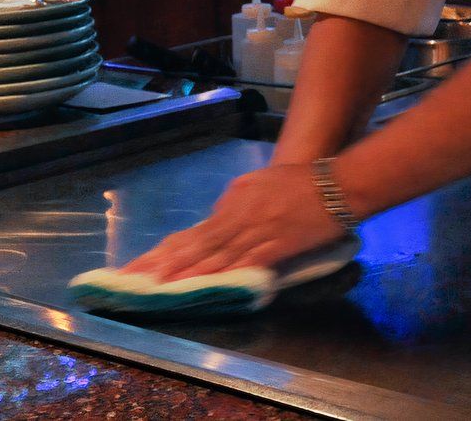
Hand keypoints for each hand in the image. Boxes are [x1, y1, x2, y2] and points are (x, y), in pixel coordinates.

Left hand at [120, 163, 342, 281]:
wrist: (336, 184)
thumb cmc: (300, 182)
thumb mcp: (259, 184)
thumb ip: (236, 203)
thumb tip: (217, 221)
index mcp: (232, 202)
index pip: (192, 234)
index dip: (165, 252)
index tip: (138, 268)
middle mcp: (237, 216)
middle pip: (195, 245)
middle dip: (163, 265)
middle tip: (134, 281)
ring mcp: (256, 231)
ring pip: (215, 256)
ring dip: (187, 273)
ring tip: (160, 287)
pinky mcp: (276, 245)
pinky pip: (246, 263)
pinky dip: (226, 275)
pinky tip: (209, 286)